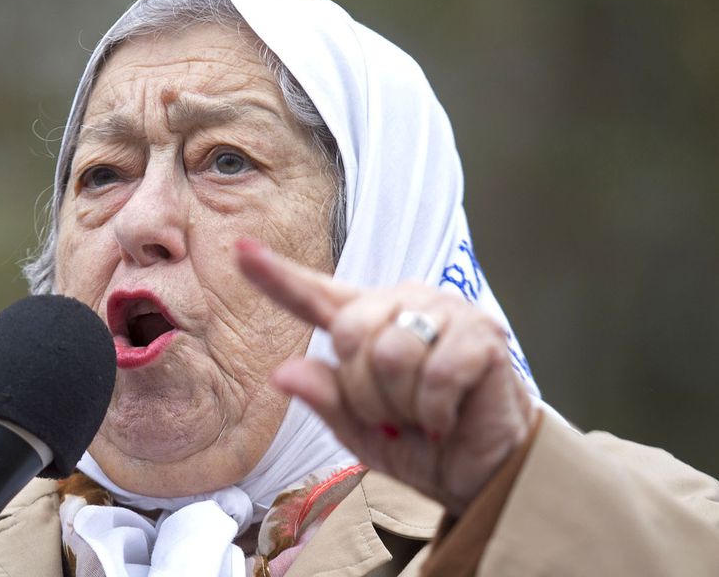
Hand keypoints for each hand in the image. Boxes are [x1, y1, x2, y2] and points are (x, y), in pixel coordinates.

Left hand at [237, 239, 534, 515]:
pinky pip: (437, 373)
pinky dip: (435, 410)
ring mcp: (447, 313)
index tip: (239, 250)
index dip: (276, 275)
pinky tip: (448, 416)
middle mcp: (406, 303)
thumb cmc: (417, 444)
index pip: (314, 295)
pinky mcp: (484, 334)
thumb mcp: (357, 430)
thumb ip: (324, 398)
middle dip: (364, 392)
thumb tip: (282, 373)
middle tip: (392, 415)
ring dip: (401, 404)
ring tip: (422, 415)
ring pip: (391, 354)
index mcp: (369, 321)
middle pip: (349, 332)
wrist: (482, 474)